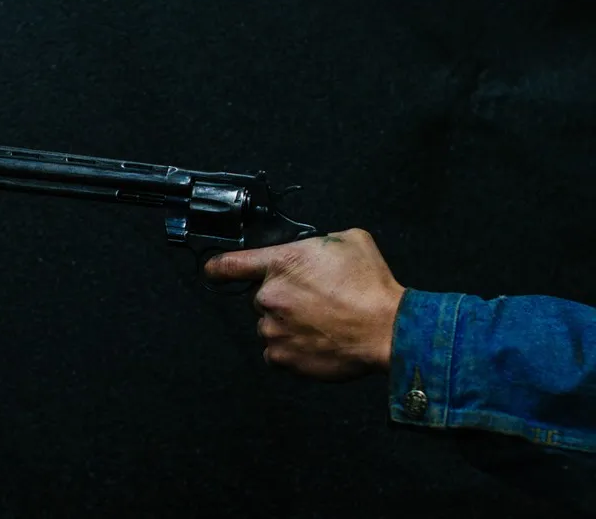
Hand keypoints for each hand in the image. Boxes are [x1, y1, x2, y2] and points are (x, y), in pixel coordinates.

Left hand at [203, 228, 404, 381]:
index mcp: (281, 263)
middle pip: (262, 298)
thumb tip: (314, 251)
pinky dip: (292, 349)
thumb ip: (319, 242)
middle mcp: (270, 296)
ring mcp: (274, 329)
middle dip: (283, 298)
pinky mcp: (283, 357)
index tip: (212, 271)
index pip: (230, 264)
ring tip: (321, 323)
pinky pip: (278, 353)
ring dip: (287, 324)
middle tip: (314, 301)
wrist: (386, 329)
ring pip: (270, 326)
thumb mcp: (348, 241)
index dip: (217, 267)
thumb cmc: (371, 286)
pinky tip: (316, 340)